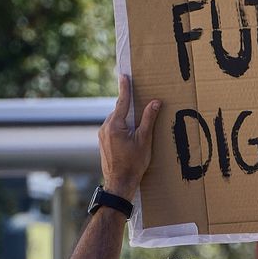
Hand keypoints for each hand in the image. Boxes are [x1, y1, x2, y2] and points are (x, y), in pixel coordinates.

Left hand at [100, 74, 159, 196]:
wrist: (119, 183)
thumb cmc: (133, 164)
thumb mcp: (144, 140)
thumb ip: (148, 119)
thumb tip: (154, 102)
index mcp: (115, 125)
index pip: (122, 101)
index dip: (125, 88)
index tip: (124, 75)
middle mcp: (105, 127)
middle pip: (120, 111)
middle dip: (129, 106)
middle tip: (139, 99)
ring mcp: (102, 135)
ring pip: (116, 120)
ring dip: (127, 119)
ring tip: (138, 125)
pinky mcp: (103, 142)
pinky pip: (113, 128)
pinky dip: (122, 127)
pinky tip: (130, 135)